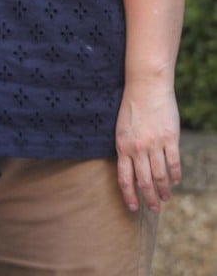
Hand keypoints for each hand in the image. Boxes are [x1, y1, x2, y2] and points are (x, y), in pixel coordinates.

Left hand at [115, 78, 181, 211]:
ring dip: (163, 189)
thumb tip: (130, 167)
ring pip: (160, 175)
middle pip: (143, 181)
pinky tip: (176, 181)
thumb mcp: (120, 129)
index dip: (129, 195)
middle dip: (148, 198)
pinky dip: (175, 174)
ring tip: (165, 198)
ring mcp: (154, 144)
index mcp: (122, 146)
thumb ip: (125, 148)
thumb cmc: (131, 107)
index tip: (133, 207)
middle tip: (153, 209)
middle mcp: (137, 148)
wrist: (146, 87)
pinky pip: (174, 162)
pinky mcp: (170, 138)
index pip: (124, 178)